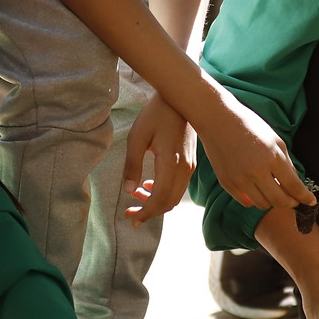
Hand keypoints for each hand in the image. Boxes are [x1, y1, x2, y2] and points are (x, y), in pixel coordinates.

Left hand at [122, 92, 195, 224]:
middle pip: (168, 202)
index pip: (159, 199)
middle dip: (149, 212)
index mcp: (170, 164)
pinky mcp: (190, 162)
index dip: (145, 212)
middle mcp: (184, 169)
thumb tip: (128, 190)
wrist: (181, 99)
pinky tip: (149, 186)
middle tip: (130, 213)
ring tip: (136, 196)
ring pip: (175, 196)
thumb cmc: (156, 115)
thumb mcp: (137, 138)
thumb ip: (132, 165)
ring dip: (156, 202)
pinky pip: (179, 187)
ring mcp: (189, 166)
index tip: (130, 218)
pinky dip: (165, 193)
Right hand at [196, 92, 313, 213]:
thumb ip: (287, 164)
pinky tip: (257, 190)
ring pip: (263, 204)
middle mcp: (256, 171)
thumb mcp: (275, 140)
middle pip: (280, 201)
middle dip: (291, 203)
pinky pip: (246, 202)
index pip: (294, 187)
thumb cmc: (250, 126)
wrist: (218, 119)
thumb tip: (296, 186)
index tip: (311, 202)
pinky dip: (255, 199)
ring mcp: (240, 179)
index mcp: (273, 158)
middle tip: (294, 201)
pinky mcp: (227, 182)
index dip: (305, 198)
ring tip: (274, 191)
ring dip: (272, 201)